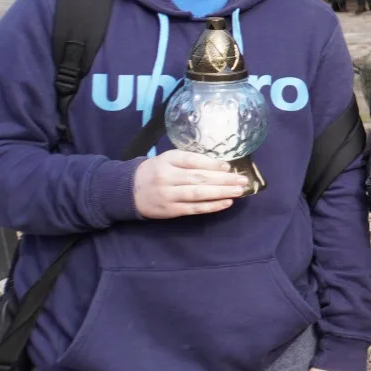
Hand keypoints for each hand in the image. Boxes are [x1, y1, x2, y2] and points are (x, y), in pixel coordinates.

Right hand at [132, 150, 252, 218]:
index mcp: (167, 160)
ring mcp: (168, 195)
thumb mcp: (169, 160)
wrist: (128, 190)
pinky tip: (226, 203)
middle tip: (243, 180)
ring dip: (221, 192)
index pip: (192, 160)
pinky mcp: (170, 210)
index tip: (229, 167)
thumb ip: (191, 160)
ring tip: (238, 191)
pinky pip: (194, 208)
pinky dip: (212, 206)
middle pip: (199, 178)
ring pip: (198, 194)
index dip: (212, 164)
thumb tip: (221, 166)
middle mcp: (166, 177)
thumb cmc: (156, 172)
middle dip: (224, 179)